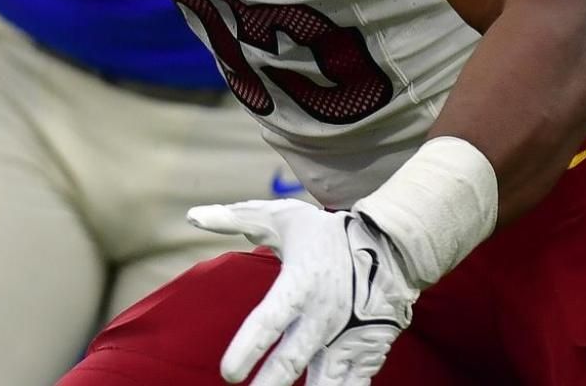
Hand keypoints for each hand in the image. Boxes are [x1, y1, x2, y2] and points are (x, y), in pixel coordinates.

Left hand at [187, 198, 418, 385]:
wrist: (393, 247)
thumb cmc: (328, 235)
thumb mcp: (283, 218)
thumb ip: (236, 219)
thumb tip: (192, 216)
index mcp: (300, 284)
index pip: (269, 321)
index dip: (249, 348)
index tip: (229, 374)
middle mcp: (324, 315)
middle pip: (293, 359)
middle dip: (270, 385)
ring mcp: (349, 337)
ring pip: (327, 381)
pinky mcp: (367, 352)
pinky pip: (353, 385)